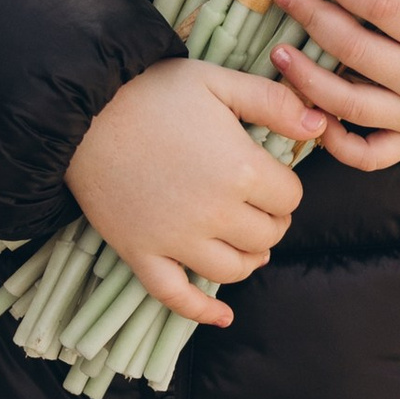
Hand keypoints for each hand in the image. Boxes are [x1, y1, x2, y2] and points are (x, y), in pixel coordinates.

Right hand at [65, 56, 327, 328]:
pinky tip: (223, 315)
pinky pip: (177, 297)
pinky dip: (203, 311)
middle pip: (266, 236)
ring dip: (247, 258)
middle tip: (256, 203)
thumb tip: (319, 126)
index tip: (269, 173)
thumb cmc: (151, 91)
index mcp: (240, 170)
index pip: (289, 198)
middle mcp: (214, 214)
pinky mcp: (141, 253)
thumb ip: (274, 103)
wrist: (80, 111)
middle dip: (269, 221)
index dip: (284, 187)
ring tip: (244, 241)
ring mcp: (176, 240)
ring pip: (233, 270)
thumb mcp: (218, 82)